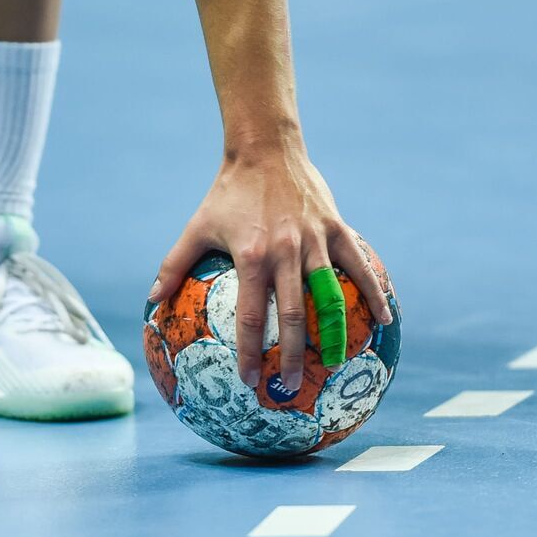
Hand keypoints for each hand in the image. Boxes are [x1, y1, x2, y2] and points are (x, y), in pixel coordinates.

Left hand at [150, 141, 391, 391]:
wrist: (265, 149)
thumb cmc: (227, 193)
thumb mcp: (195, 227)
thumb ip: (173, 265)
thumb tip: (150, 300)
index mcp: (251, 257)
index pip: (251, 316)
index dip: (250, 351)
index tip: (249, 380)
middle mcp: (285, 252)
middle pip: (294, 315)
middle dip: (293, 355)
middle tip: (291, 387)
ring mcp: (314, 241)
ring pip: (330, 295)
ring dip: (336, 333)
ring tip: (337, 362)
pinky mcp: (337, 229)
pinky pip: (359, 266)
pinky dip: (374, 294)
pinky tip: (386, 321)